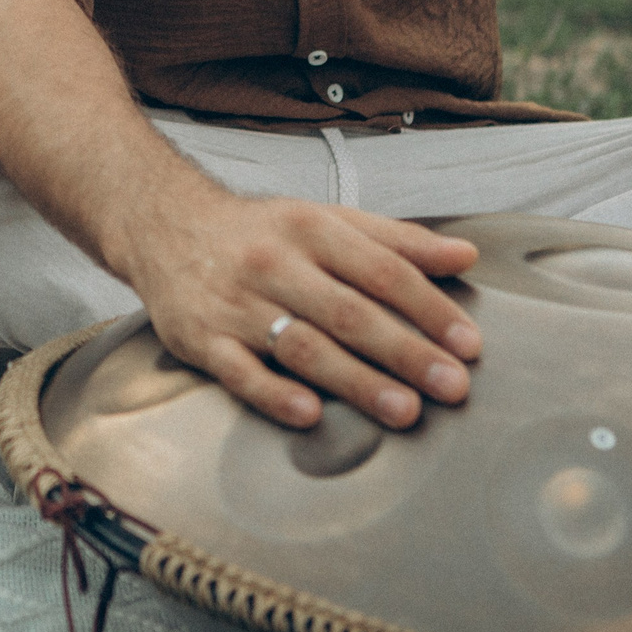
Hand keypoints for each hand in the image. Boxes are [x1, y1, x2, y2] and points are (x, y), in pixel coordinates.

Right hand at [126, 192, 482, 431]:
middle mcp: (275, 264)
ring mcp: (236, 304)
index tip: (467, 343)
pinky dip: (274, 393)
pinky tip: (309, 412)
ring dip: (356, 380)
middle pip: (349, 312)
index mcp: (312, 230)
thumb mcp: (326, 219)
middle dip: (406, 352)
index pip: (382, 271)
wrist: (163, 225)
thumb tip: (464, 257)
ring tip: (403, 409)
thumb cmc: (258, 232)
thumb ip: (396, 241)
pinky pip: (239, 371)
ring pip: (303, 345)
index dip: (429, 308)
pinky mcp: (202, 339)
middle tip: (452, 386)